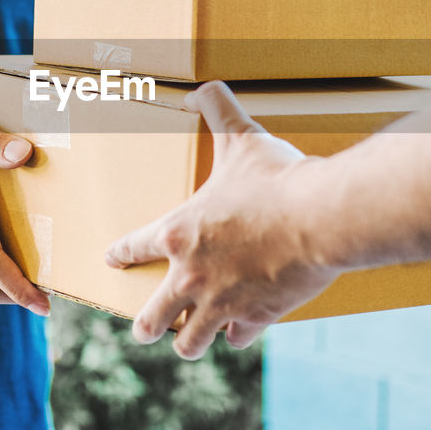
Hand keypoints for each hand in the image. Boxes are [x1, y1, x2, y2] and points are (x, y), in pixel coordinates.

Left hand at [105, 82, 338, 358]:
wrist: (319, 217)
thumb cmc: (277, 179)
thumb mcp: (242, 138)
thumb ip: (218, 109)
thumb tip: (200, 87)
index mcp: (180, 233)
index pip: (135, 247)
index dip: (121, 254)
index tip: (111, 260)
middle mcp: (192, 276)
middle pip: (152, 318)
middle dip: (146, 325)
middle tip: (145, 328)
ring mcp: (222, 303)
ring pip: (189, 342)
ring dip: (188, 341)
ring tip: (186, 341)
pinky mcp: (257, 318)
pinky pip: (236, 338)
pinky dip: (237, 335)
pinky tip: (237, 331)